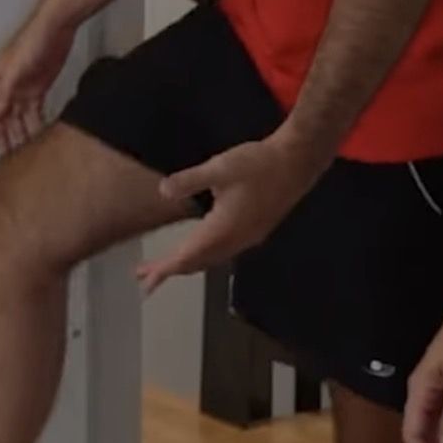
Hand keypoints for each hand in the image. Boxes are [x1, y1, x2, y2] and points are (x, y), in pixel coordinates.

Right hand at [0, 9, 75, 151]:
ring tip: (21, 149)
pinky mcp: (39, 88)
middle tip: (4, 152)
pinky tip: (37, 135)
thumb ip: (4, 92)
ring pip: (17, 116)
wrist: (57, 28)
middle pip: (0, 115)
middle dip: (0, 133)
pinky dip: (34, 123)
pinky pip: (34, 111)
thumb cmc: (33, 41)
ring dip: (18, 131)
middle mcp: (7, 86)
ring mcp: (23, 87)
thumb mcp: (15, 68)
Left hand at [136, 126, 327, 295]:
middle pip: (198, 263)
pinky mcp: (256, 231)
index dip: (165, 269)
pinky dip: (205, 256)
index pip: (187, 257)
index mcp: (223, 230)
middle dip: (172, 270)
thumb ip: (189, 181)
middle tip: (146, 276)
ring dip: (189, 263)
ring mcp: (248, 238)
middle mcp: (235, 241)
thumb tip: (162, 192)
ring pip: (212, 259)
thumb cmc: (258, 163)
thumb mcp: (219, 168)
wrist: (296, 162)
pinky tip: (200, 247)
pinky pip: (224, 252)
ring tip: (168, 266)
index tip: (146, 280)